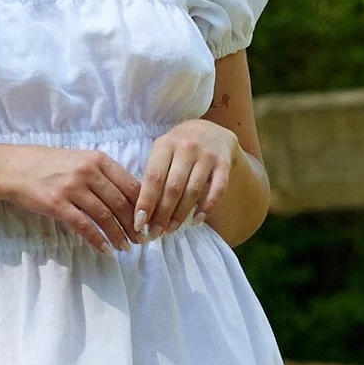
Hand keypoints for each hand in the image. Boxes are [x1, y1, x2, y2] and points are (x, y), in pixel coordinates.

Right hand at [0, 143, 142, 253]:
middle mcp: (88, 171)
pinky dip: (97, 239)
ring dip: (118, 234)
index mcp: (98, 159)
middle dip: (134, 224)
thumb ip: (103, 174)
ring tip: (126, 247)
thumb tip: (129, 197)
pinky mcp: (58, 204)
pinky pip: (84, 225)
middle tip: (142, 239)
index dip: (143, 205)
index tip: (149, 221)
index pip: (130, 184)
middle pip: (120, 202)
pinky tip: (105, 250)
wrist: (14, 168)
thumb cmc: (49, 165)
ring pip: (105, 215)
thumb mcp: (80, 160)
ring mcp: (72, 187)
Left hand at [135, 120, 240, 238]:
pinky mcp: (224, 164)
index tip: (139, 224)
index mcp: (165, 145)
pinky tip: (196, 221)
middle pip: (173, 188)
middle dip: (162, 215)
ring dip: (180, 215)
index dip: (146, 202)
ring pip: (193, 191)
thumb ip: (153, 177)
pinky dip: (207, 208)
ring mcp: (207, 155)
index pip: (154, 178)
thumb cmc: (178, 148)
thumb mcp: (162, 153)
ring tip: (170, 230)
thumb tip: (143, 213)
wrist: (211, 130)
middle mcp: (187, 148)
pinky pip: (217, 190)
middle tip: (154, 234)